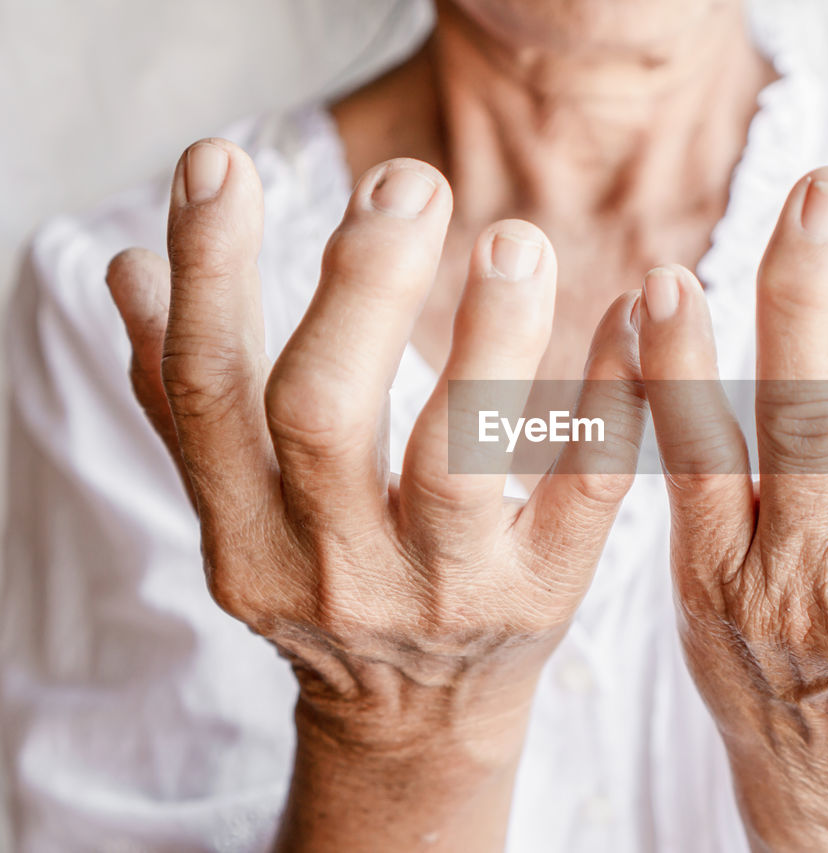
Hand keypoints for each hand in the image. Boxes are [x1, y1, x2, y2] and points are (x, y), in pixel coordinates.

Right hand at [105, 139, 645, 850]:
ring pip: (457, 459)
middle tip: (407, 186)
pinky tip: (633, 309)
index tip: (222, 160)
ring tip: (515, 241)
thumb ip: (190, 400)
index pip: (207, 392)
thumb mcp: (245, 513)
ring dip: (488, 339)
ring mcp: (444, 593)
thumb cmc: (329, 584)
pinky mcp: (544, 597)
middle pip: (322, 415)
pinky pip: (584, 489)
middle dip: (360, 290)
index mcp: (245, 539)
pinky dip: (611, 395)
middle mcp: (333, 572)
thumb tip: (129, 269)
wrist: (419, 718)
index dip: (208, 274)